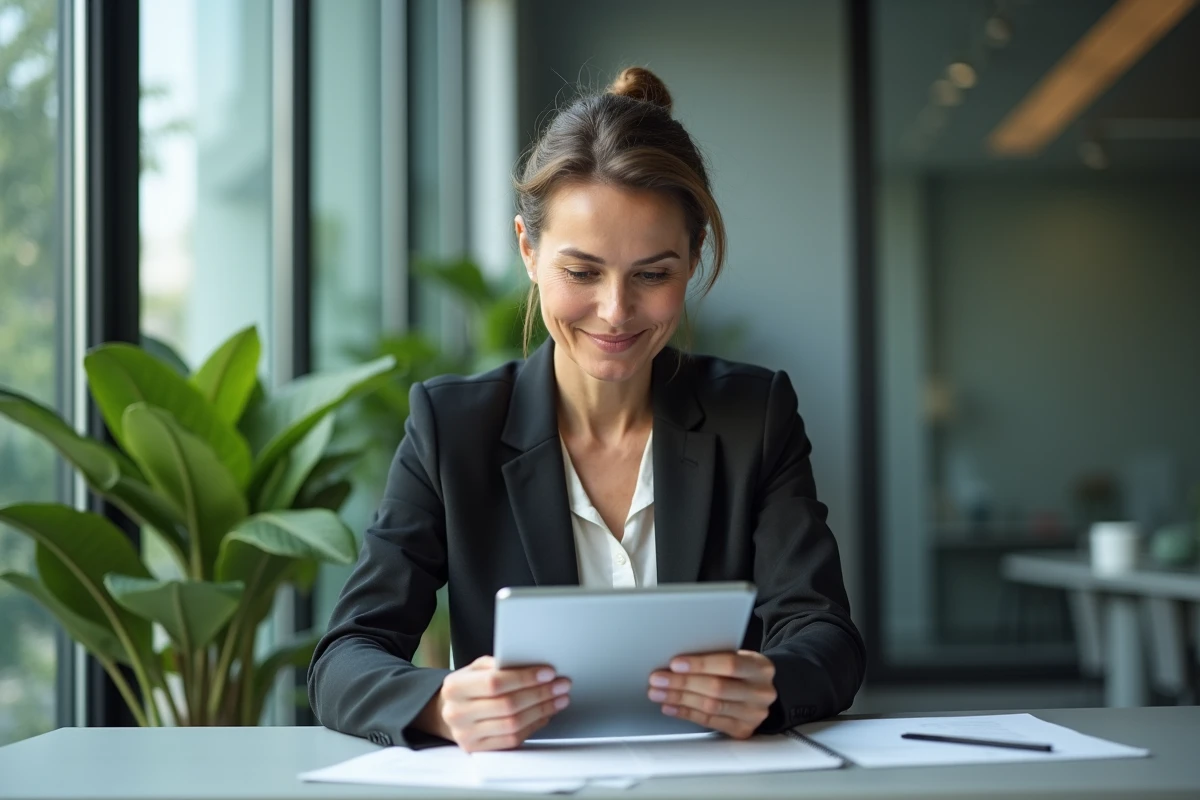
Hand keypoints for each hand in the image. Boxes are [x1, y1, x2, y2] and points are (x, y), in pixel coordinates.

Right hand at [426, 656, 570, 751]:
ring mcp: (466, 735)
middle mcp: (457, 713)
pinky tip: (545, 714)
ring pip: (513, 725)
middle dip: (540, 694)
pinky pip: (513, 740)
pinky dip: (533, 726)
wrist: (449, 712)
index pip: (495, 683)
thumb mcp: (476, 668)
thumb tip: (531, 664)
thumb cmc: (468, 687)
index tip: (548, 673)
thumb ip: (498, 664)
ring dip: (542, 710)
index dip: (525, 678)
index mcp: (454, 687)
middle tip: (561, 685)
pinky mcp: (478, 750)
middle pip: (507, 705)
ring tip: (559, 699)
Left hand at [647, 650, 776, 738]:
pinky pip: (709, 721)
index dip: (700, 664)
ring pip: (711, 706)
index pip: (729, 664)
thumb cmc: (741, 671)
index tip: (675, 663)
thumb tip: (676, 662)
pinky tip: (670, 707)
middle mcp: (761, 692)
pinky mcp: (743, 730)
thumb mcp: (737, 657)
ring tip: (658, 693)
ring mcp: (754, 714)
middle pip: (717, 687)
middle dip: (683, 683)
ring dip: (679, 699)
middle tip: (658, 679)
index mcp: (761, 667)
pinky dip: (686, 713)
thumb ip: (715, 658)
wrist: (759, 691)